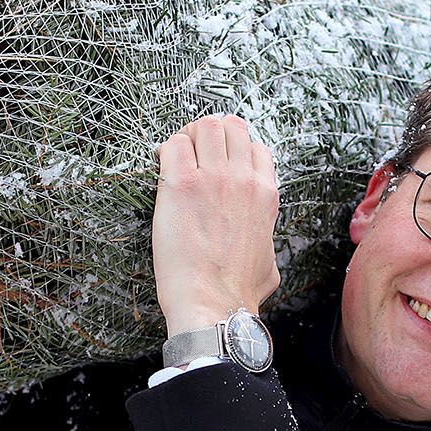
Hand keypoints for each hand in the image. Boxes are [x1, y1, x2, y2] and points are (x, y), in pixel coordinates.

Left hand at [151, 115, 280, 336]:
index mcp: (265, 195)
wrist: (213, 305)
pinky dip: (165, 150)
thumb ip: (265, 243)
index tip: (216, 162)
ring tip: (176, 156)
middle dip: (209, 134)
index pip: (255, 147)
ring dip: (188, 136)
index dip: (233, 150)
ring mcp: (214, 179)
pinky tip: (161, 168)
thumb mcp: (269, 264)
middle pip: (230, 126)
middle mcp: (243, 180)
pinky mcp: (182, 185)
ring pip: (204, 126)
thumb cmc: (237, 293)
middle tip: (193, 152)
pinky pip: (173, 144)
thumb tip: (261, 251)